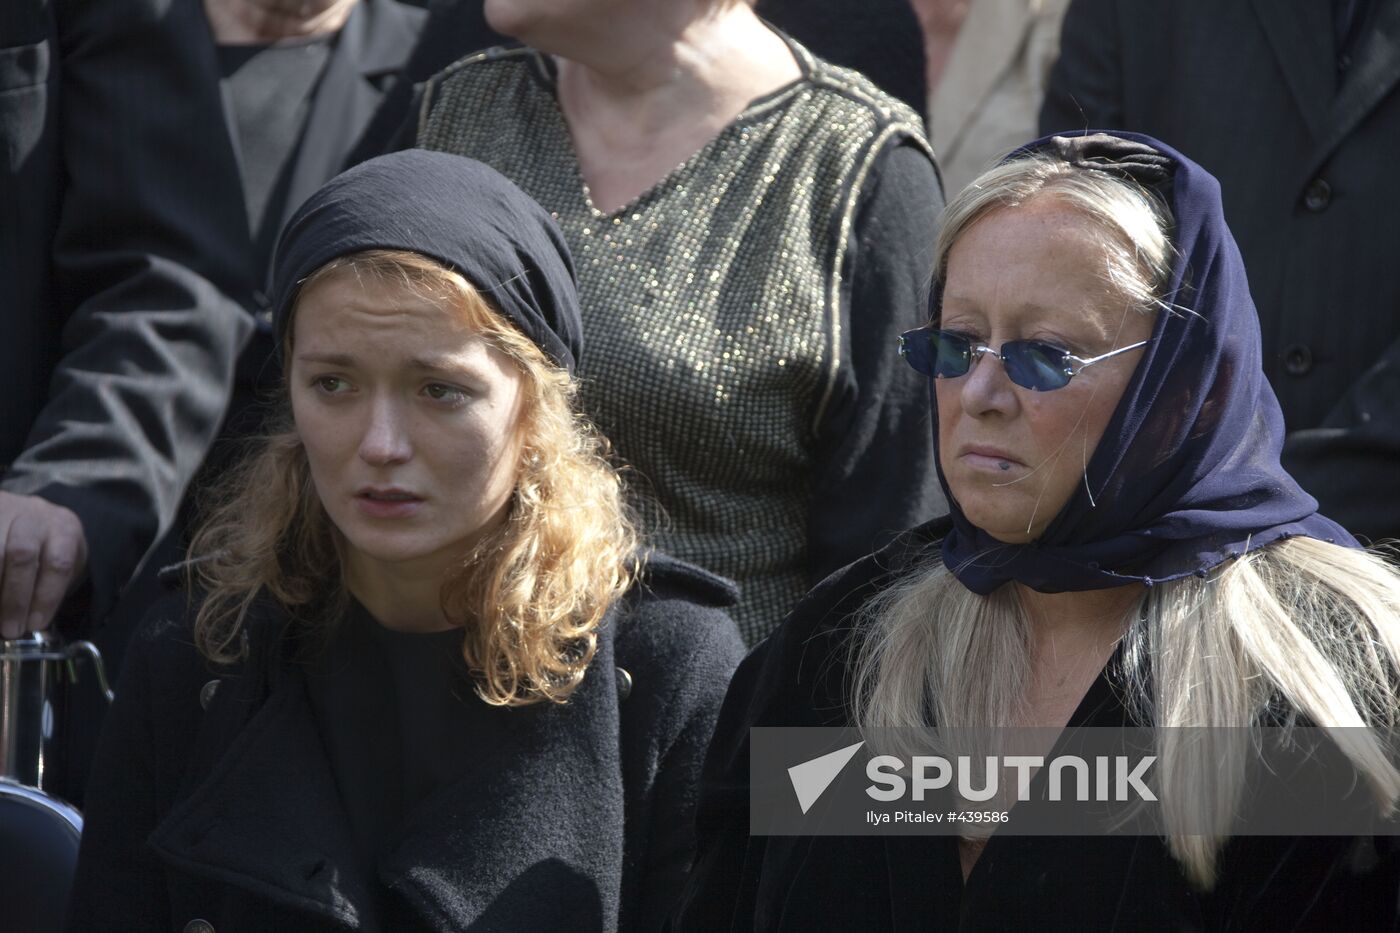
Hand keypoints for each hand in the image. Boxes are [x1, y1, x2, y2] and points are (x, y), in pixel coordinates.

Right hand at [0, 491, 88, 638]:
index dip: (46, 597)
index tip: (34, 625)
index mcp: (64, 528)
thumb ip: (51, 586)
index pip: (59, 562)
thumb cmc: (48, 547)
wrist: (27, 516)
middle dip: (14, 598)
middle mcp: (33, 517)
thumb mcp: (62, 560)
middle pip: (22, 555)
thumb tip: (30, 625)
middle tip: (10, 629)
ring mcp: (3, 513)